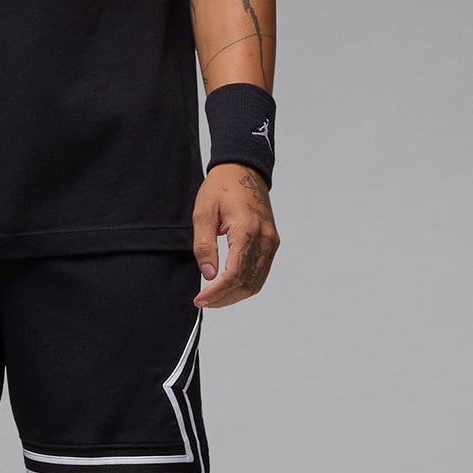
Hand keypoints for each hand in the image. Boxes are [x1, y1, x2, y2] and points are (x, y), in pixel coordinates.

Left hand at [191, 164, 278, 307]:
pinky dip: (246, 284)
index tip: (200, 299)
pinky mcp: (272, 242)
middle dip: (224, 298)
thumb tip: (208, 274)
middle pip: (247, 282)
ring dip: (235, 295)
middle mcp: (264, 238)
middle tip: (203, 302)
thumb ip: (205, 245)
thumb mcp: (204, 212)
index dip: (217, 292)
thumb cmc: (222, 187)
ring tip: (214, 298)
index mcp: (247, 229)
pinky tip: (229, 287)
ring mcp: (271, 241)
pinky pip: (261, 272)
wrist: (244, 170)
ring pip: (257, 281)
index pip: (235, 273)